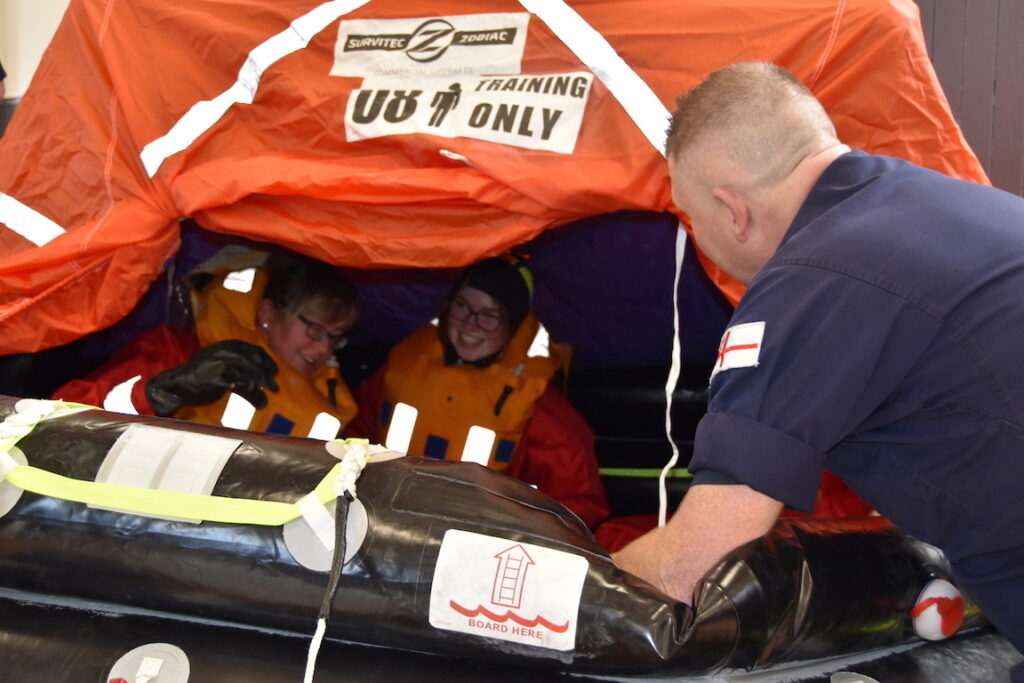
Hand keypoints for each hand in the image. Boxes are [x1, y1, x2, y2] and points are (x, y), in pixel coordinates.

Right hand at [145, 340, 278, 415]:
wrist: (178, 384)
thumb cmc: (201, 374)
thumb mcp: (220, 362)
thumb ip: (238, 363)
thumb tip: (261, 374)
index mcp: (227, 346)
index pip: (254, 351)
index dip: (267, 362)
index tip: (275, 372)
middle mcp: (225, 352)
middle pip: (253, 362)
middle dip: (266, 376)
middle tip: (275, 388)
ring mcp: (220, 364)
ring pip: (247, 375)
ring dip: (259, 389)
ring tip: (265, 400)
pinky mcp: (216, 378)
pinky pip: (239, 387)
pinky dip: (250, 395)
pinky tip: (257, 402)